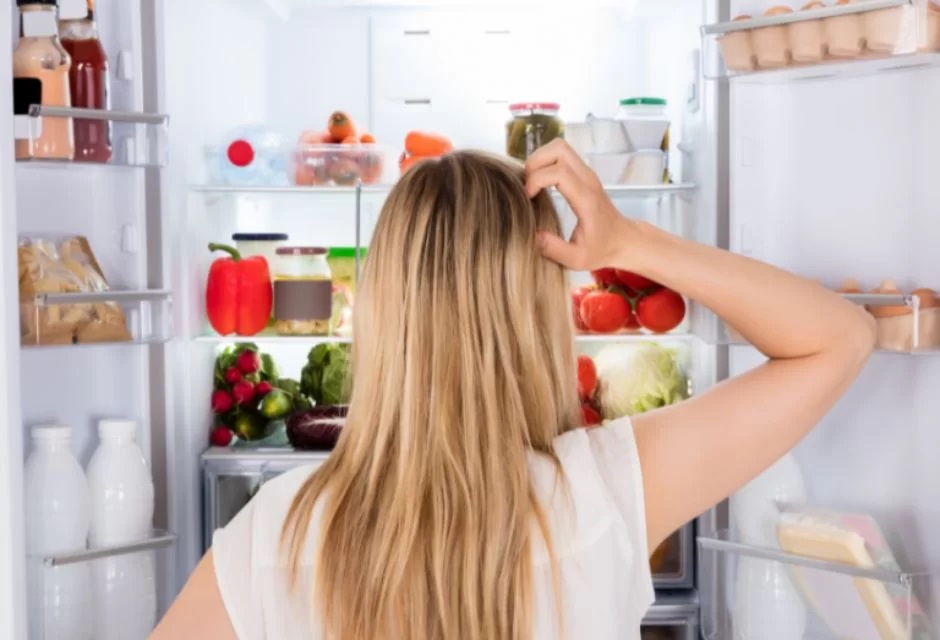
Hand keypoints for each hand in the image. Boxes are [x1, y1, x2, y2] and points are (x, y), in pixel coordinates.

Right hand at [524, 139, 634, 270]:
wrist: (623, 240)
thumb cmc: (601, 249)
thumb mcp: (577, 259)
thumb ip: (554, 250)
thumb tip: (533, 235)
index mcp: (586, 199)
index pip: (559, 172)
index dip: (536, 179)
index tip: (528, 197)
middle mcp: (587, 180)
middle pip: (559, 148)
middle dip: (535, 162)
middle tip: (527, 184)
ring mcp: (586, 173)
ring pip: (559, 147)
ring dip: (539, 159)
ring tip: (531, 182)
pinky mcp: (583, 173)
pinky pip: (561, 155)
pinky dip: (546, 162)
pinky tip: (540, 183)